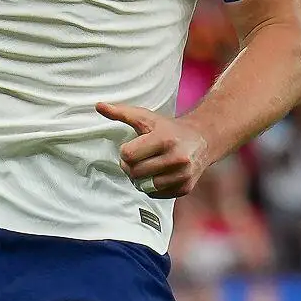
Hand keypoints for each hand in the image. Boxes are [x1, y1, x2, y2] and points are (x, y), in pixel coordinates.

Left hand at [97, 100, 212, 197]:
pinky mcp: (185, 188)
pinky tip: (158, 174)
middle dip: (130, 166)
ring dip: (140, 178)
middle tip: (137, 159)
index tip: (132, 147)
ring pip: (145, 186)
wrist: (202, 140)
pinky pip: (156, 194)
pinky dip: (152, 187)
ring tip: (147, 166)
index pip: (128, 155)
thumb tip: (98, 105)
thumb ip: (121, 113)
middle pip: (135, 172)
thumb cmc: (168, 128)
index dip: (125, 152)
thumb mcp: (146, 118)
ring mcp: (183, 175)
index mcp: (165, 139)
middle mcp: (177, 158)